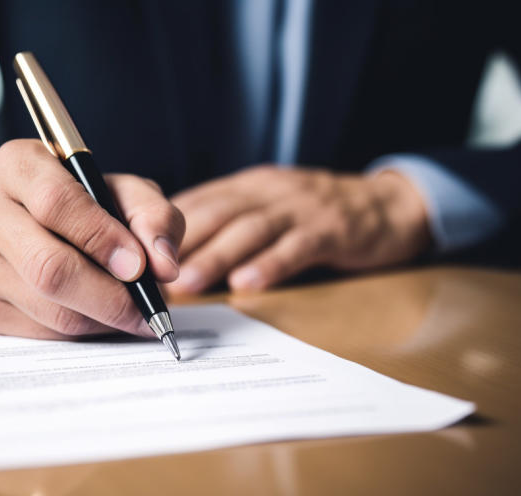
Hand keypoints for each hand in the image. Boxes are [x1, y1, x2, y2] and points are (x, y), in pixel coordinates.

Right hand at [0, 140, 184, 337]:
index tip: (139, 266)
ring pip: (45, 307)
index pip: (56, 202)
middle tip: (145, 310)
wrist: (27, 217)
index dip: (102, 238)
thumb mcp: (123, 191)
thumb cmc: (82, 202)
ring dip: (99, 319)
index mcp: (18, 165)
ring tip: (129, 313)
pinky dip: (78, 332)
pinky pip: (36, 332)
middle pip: (46, 266)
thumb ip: (153, 216)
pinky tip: (97, 317)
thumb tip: (163, 265)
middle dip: (108, 296)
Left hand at [167, 165, 430, 293]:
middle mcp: (267, 191)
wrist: (387, 206)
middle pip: (216, 213)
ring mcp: (300, 207)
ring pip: (250, 229)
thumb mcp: (266, 207)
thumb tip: (170, 257)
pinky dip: (271, 264)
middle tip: (146, 272)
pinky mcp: (332, 228)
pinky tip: (249, 283)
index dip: (160, 228)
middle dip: (178, 242)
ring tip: (188, 282)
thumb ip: (225, 224)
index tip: (133, 254)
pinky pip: (297, 246)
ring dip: (217, 255)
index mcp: (246, 187)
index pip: (195, 203)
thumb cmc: (314, 215)